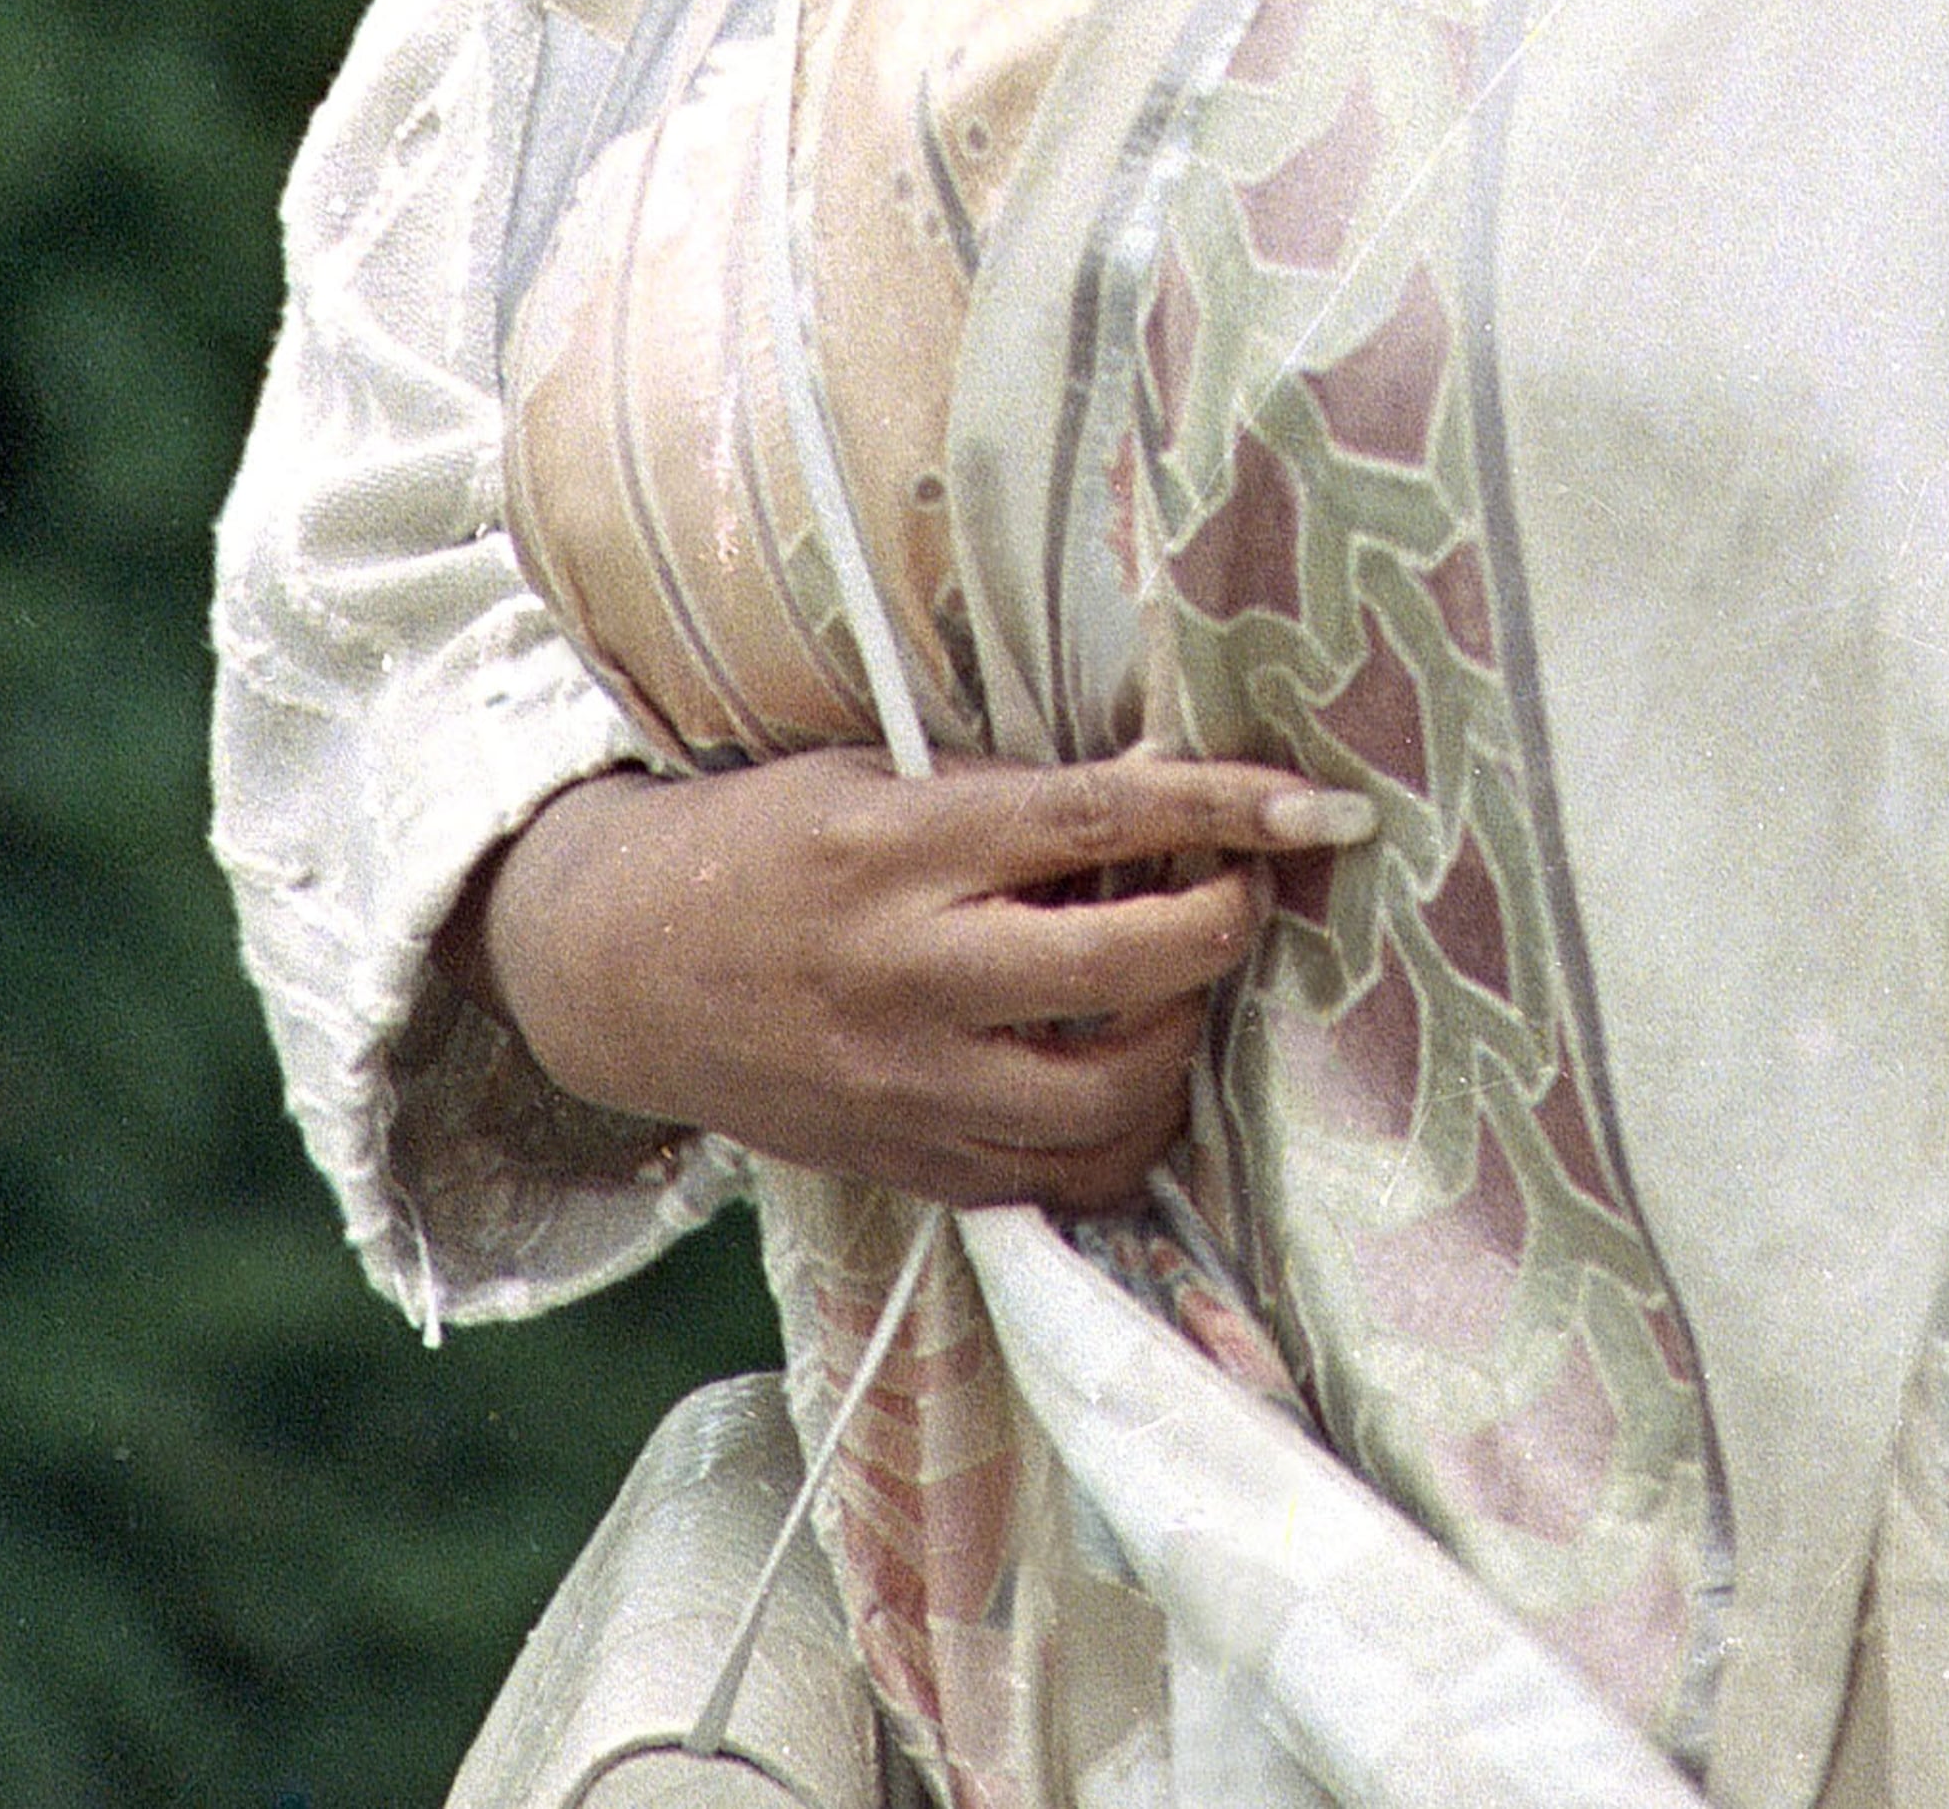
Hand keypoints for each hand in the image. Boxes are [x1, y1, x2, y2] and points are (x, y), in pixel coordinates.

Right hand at [456, 743, 1372, 1214]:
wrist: (626, 974)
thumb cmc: (761, 844)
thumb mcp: (869, 774)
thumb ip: (1010, 792)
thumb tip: (1162, 776)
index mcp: (902, 851)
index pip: (1096, 821)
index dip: (1223, 807)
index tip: (1321, 805)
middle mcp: (912, 977)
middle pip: (1125, 970)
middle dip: (1221, 927)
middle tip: (1244, 889)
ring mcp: (912, 1087)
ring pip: (1109, 1095)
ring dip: (1182, 1036)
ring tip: (1184, 979)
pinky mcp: (912, 1165)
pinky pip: (1062, 1175)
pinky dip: (1127, 1128)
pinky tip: (1135, 1068)